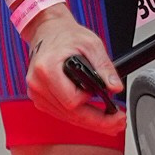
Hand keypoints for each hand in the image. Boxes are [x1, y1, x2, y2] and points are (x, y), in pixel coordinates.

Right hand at [25, 2, 124, 133]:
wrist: (48, 31)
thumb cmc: (65, 35)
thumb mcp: (91, 44)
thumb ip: (105, 67)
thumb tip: (115, 87)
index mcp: (47, 69)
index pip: (72, 101)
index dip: (91, 102)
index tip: (110, 104)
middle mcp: (38, 84)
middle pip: (70, 114)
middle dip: (97, 122)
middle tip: (118, 123)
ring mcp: (37, 93)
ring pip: (66, 117)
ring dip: (88, 121)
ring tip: (109, 121)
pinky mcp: (39, 97)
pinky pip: (60, 113)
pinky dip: (77, 116)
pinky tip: (92, 116)